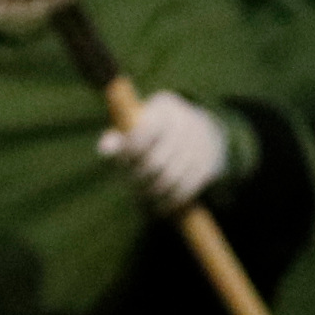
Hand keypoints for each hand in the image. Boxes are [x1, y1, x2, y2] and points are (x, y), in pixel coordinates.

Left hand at [100, 90, 230, 210]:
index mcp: (165, 109)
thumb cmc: (159, 131)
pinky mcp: (209, 165)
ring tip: (144, 196)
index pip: (145, 131)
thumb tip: (105, 149)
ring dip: (154, 191)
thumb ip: (120, 137)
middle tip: (132, 185)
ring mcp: (201, 145)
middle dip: (140, 177)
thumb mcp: (139, 126)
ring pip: (171, 178)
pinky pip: (187, 188)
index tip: (124, 163)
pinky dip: (172, 200)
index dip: (131, 150)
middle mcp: (186, 124)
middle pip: (157, 160)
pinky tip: (161, 205)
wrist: (205, 133)